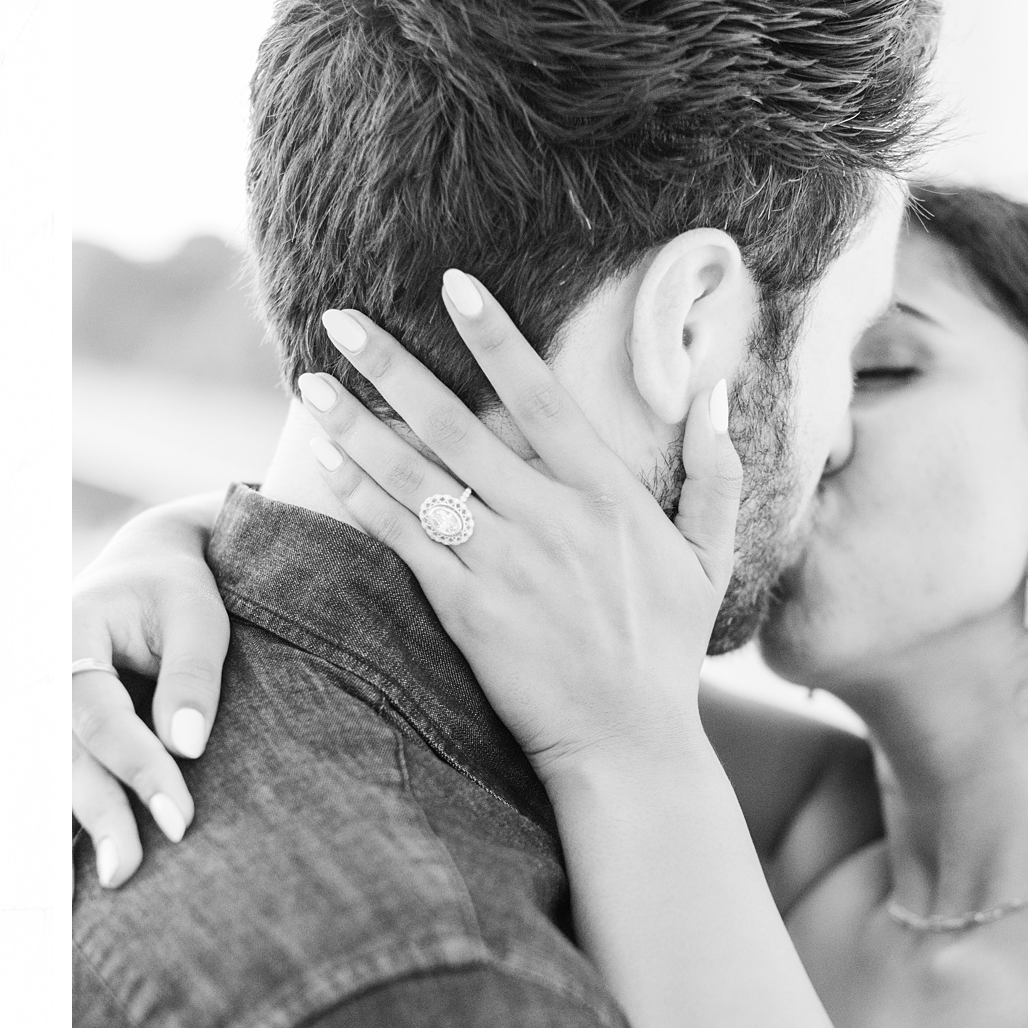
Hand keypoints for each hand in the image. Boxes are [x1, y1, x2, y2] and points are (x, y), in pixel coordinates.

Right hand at [72, 493, 230, 885]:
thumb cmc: (177, 590)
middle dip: (97, 814)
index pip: (97, 712)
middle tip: (124, 870)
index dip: (136, 766)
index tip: (178, 818)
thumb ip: (192, 674)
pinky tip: (83, 865)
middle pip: (63, 754)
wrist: (148, 570)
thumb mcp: (198, 615)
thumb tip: (187, 746)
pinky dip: (73, 817)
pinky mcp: (56, 729)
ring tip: (110, 877)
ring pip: (54, 774)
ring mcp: (41, 703)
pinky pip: (59, 776)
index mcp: (68, 630)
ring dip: (80, 826)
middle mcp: (41, 672)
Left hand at [297, 271, 738, 779]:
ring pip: (416, 477)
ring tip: (310, 383)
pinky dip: (363, 497)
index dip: (495, 337)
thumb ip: (717, 471)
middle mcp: (551, 519)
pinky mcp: (466, 611)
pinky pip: (403, 540)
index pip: (541, 396)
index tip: (453, 285)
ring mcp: (504, 565)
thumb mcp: (709, 556)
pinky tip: (327, 461)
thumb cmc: (665, 648)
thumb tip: (716, 391)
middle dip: (393, 366)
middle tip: (342, 319)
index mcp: (608, 495)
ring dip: (356, 425)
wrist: (627, 743)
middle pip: (457, 425)